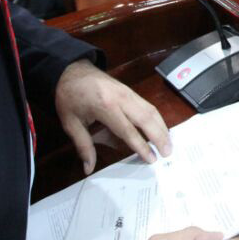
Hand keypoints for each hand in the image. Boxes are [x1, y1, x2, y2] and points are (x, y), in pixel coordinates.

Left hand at [55, 59, 169, 173]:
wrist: (71, 70)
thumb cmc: (69, 97)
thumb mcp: (70, 122)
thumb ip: (83, 145)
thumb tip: (88, 168)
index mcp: (105, 107)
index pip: (128, 130)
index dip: (141, 146)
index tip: (152, 159)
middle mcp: (121, 99)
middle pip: (146, 119)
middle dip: (159, 136)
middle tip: (168, 153)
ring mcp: (128, 93)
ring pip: (151, 110)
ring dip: (162, 127)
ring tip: (169, 143)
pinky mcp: (130, 91)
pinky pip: (148, 105)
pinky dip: (157, 118)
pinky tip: (161, 128)